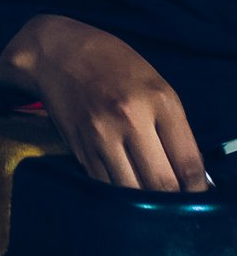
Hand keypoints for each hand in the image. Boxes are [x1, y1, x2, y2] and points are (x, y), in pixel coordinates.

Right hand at [0, 14, 209, 192]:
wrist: (57, 54)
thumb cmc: (114, 66)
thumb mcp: (158, 87)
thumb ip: (176, 130)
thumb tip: (192, 177)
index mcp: (158, 102)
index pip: (188, 164)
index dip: (198, 190)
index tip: (198, 196)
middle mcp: (129, 120)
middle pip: (161, 184)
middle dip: (174, 200)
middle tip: (177, 202)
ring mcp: (100, 136)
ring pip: (132, 191)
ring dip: (146, 201)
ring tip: (151, 196)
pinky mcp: (79, 148)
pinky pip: (106, 184)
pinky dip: (119, 191)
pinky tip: (125, 183)